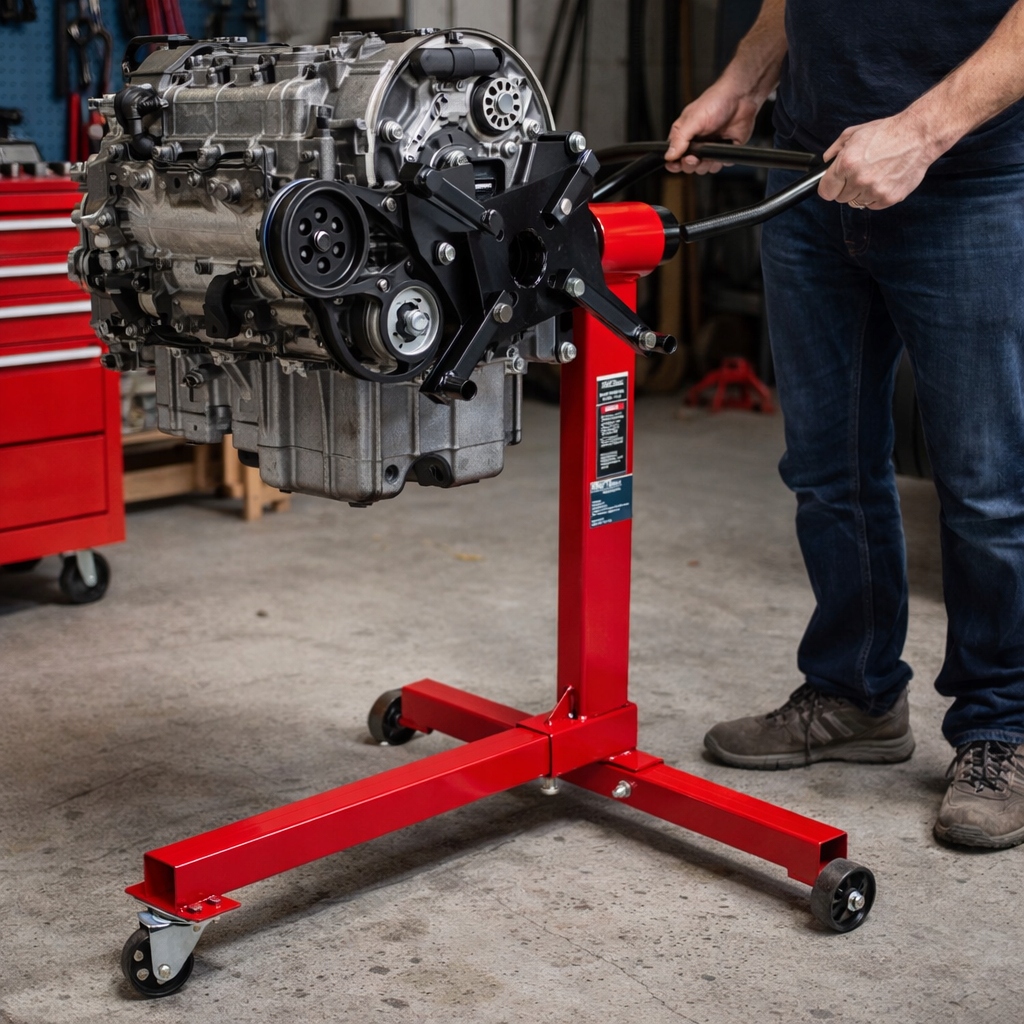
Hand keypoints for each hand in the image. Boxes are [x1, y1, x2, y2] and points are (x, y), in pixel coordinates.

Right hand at [665, 77, 760, 173]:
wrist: (741, 98)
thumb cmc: (716, 101)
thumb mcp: (693, 119)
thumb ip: (680, 139)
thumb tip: (669, 155)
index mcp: (684, 135)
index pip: (673, 156)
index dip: (674, 163)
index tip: (677, 165)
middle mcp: (696, 143)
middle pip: (688, 166)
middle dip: (691, 165)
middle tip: (694, 157)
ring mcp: (710, 147)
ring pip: (704, 168)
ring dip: (707, 164)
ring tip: (710, 149)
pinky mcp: (724, 150)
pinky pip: (720, 164)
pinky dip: (721, 160)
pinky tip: (723, 146)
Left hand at [818, 112, 941, 208]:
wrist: (919, 135)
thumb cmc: (887, 132)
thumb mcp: (855, 133)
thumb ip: (835, 150)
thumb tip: (825, 162)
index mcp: (847, 163)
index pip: (825, 191)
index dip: (829, 187)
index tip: (834, 184)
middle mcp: (859, 179)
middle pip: (840, 198)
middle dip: (846, 188)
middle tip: (859, 174)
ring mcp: (875, 190)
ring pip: (856, 203)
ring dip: (861, 192)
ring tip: (874, 175)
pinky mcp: (889, 198)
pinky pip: (873, 205)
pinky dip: (875, 196)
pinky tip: (883, 180)